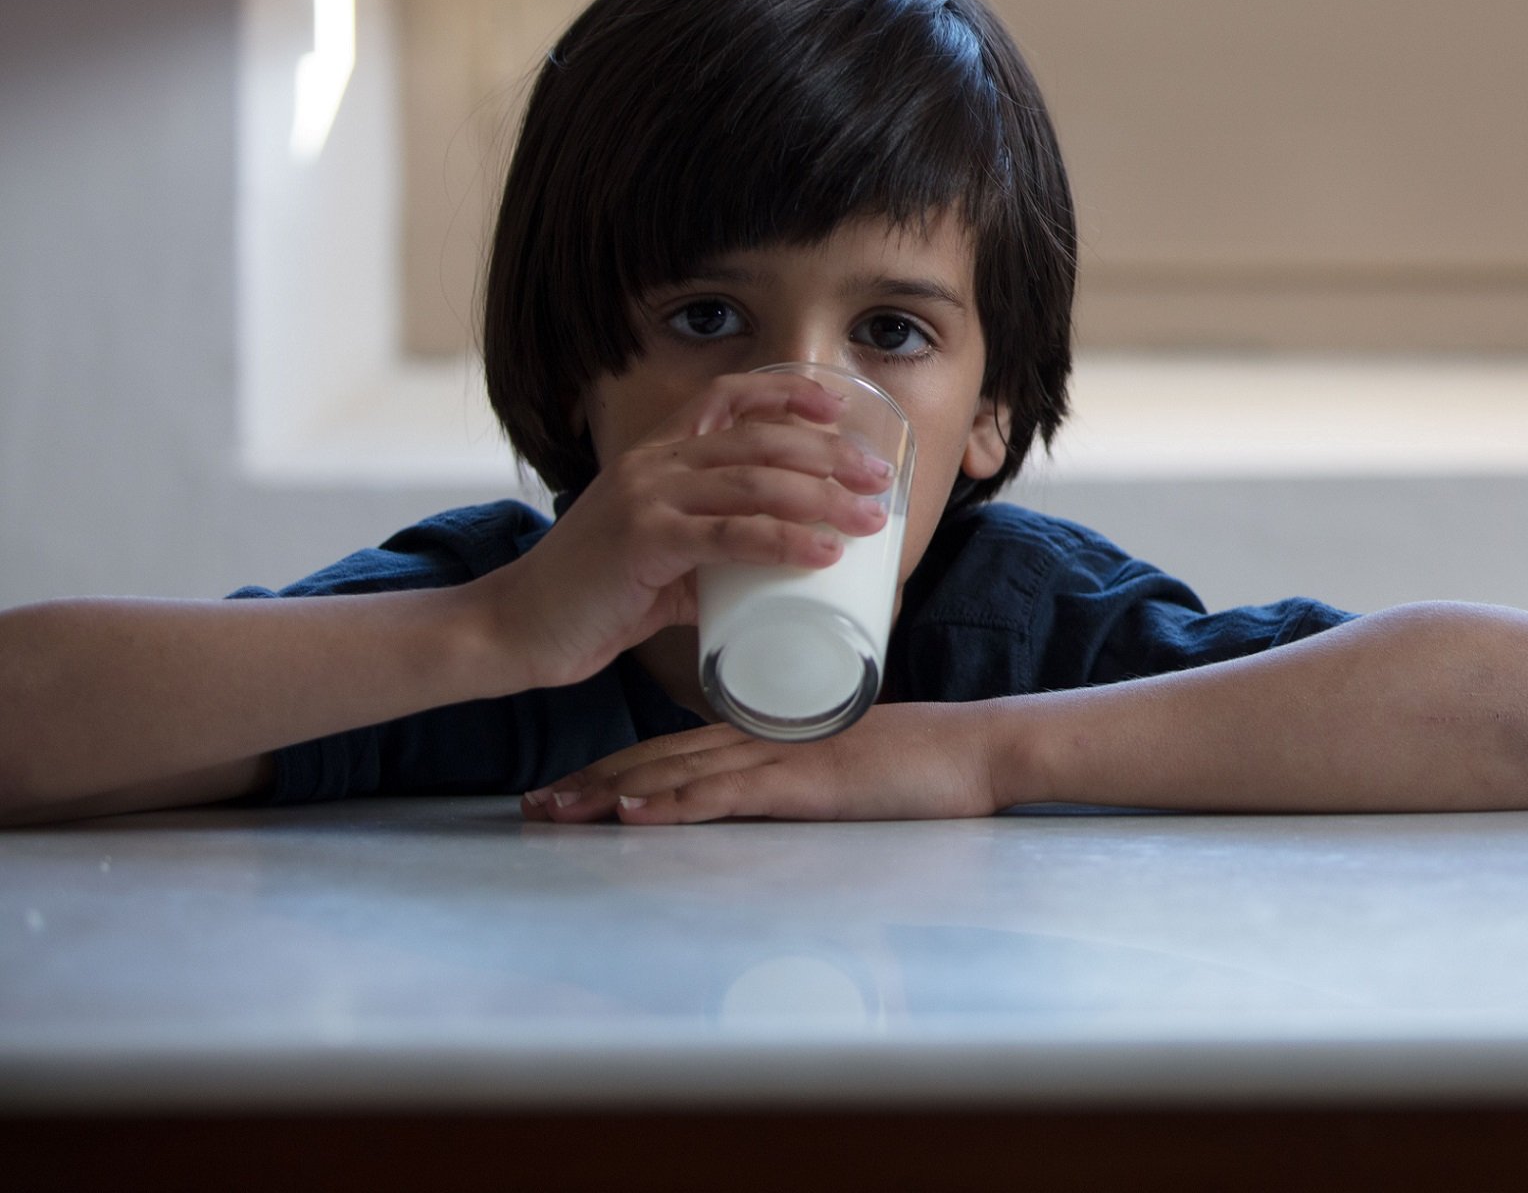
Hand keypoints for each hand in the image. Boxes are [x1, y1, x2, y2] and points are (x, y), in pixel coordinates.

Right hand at [475, 372, 894, 692]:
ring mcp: (645, 499)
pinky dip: (784, 542)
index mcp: (653, 456)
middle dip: (829, 454)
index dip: (783, 393)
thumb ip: (707, 555)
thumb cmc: (589, 596)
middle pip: (759, 440)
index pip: (725, 398)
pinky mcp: (643, 543)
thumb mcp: (657, 559)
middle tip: (879, 477)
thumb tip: (768, 574)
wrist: (513, 629)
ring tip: (868, 518)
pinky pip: (730, 535)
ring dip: (822, 497)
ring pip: (754, 483)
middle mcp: (651, 465)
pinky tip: (822, 553)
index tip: (836, 408)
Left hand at [519, 704, 1004, 824]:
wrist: (979, 751)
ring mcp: (780, 758)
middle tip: (531, 800)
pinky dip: (671, 803)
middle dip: (590, 779)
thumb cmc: (929, 761)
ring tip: (554, 808)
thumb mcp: (851, 761)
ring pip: (676, 771)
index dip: (619, 764)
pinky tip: (630, 814)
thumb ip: (810, 770)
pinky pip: (724, 795)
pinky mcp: (804, 784)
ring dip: (608, 791)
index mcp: (772, 729)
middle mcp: (764, 737)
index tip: (568, 783)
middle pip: (659, 755)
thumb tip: (780, 792)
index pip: (679, 745)